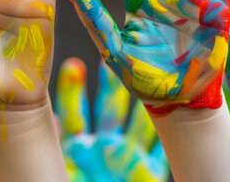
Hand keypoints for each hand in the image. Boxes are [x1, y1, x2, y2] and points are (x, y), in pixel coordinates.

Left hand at [55, 58, 167, 181]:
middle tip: (117, 58)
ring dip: (145, 97)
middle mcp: (102, 146)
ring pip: (139, 118)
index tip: (74, 65)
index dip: (74, 90)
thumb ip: (54, 145)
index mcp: (76, 147)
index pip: (74, 112)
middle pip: (108, 107)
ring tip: (153, 72)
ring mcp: (127, 156)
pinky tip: (177, 105)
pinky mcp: (149, 170)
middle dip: (113, 83)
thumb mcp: (60, 170)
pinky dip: (169, 128)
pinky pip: (161, 145)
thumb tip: (53, 120)